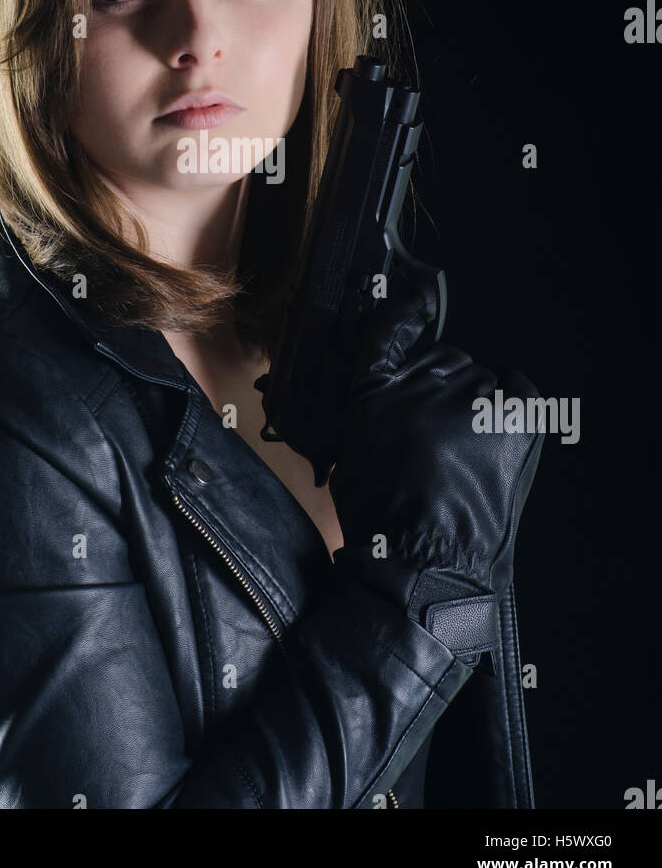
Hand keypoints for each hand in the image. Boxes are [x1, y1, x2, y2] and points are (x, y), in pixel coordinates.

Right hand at [329, 261, 544, 659]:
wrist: (422, 565)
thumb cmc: (381, 520)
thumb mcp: (349, 452)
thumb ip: (369, 409)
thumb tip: (387, 391)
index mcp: (374, 390)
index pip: (388, 329)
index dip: (399, 311)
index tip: (406, 301)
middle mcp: (423, 382)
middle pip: (444, 359)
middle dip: (442, 387)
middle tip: (438, 432)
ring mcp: (472, 396)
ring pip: (480, 378)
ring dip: (476, 403)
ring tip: (466, 450)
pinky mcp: (512, 416)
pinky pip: (517, 387)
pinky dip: (512, 402)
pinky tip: (499, 427)